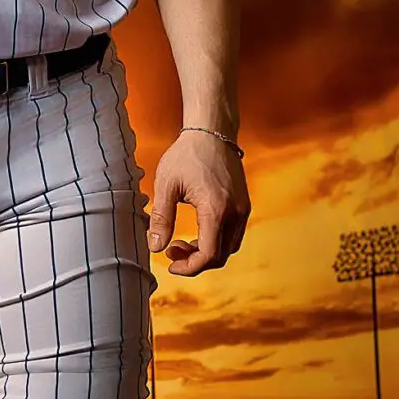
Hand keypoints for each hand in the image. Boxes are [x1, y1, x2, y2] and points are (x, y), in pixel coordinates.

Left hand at [147, 129, 249, 276]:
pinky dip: (216, 241)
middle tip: (171, 250)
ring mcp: (243, 209)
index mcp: (215, 209)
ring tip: (181, 241)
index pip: (208, 255)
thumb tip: (155, 247)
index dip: (189, 267)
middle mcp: (235, 212)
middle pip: (220, 256)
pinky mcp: (244, 205)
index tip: (171, 264)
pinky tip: (197, 232)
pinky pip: (233, 235)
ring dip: (206, 253)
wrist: (211, 131)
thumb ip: (161, 218)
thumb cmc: (187, 155)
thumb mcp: (166, 185)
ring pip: (228, 248)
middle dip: (194, 261)